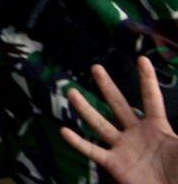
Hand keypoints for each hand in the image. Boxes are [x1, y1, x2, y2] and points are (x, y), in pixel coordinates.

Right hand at [60, 58, 177, 183]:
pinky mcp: (114, 164)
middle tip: (96, 68)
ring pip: (100, 124)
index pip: (152, 100)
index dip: (147, 80)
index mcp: (158, 128)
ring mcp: (123, 148)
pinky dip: (78, 142)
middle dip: (107, 87)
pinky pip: (93, 151)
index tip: (142, 59)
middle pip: (119, 105)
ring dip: (85, 109)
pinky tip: (65, 131)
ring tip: (72, 92)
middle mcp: (136, 133)